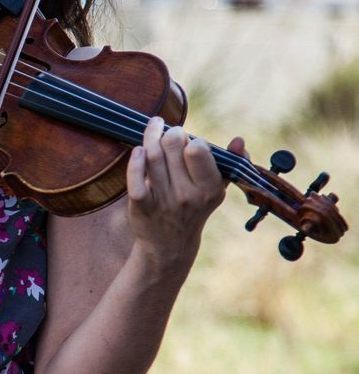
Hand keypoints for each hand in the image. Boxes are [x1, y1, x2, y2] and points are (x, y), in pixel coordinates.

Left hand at [125, 117, 229, 269]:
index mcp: (210, 189)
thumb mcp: (217, 189)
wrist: (170, 245)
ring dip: (150, 136)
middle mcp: (188, 195)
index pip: (197, 150)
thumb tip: (238, 140)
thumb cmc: (195, 208)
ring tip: (154, 128)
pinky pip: (135, 177)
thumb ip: (231, 162)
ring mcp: (163, 200)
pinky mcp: (141, 206)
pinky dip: (135, 160)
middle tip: (170, 133)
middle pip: (172, 145)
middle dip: (170, 133)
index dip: (191, 139)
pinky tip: (138, 150)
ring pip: (152, 155)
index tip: (189, 142)